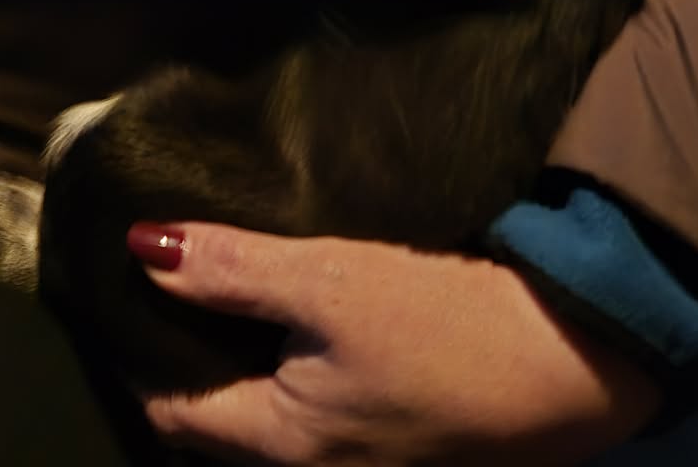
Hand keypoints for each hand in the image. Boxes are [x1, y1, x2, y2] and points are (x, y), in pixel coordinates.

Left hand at [130, 223, 662, 464]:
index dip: (142, 349)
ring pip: (276, 416)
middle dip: (194, 356)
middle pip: (225, 420)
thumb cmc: (443, 326)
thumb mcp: (328, 281)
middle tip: (168, 279)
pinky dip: (299, 369)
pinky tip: (304, 318)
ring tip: (226, 288)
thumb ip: (231, 270)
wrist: (575, 359)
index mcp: (284, 445)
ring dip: (250, 362)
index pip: (177, 412)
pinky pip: (325, 412)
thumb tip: (141, 251)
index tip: (122, 290)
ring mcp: (368, 464)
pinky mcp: (407, 442)